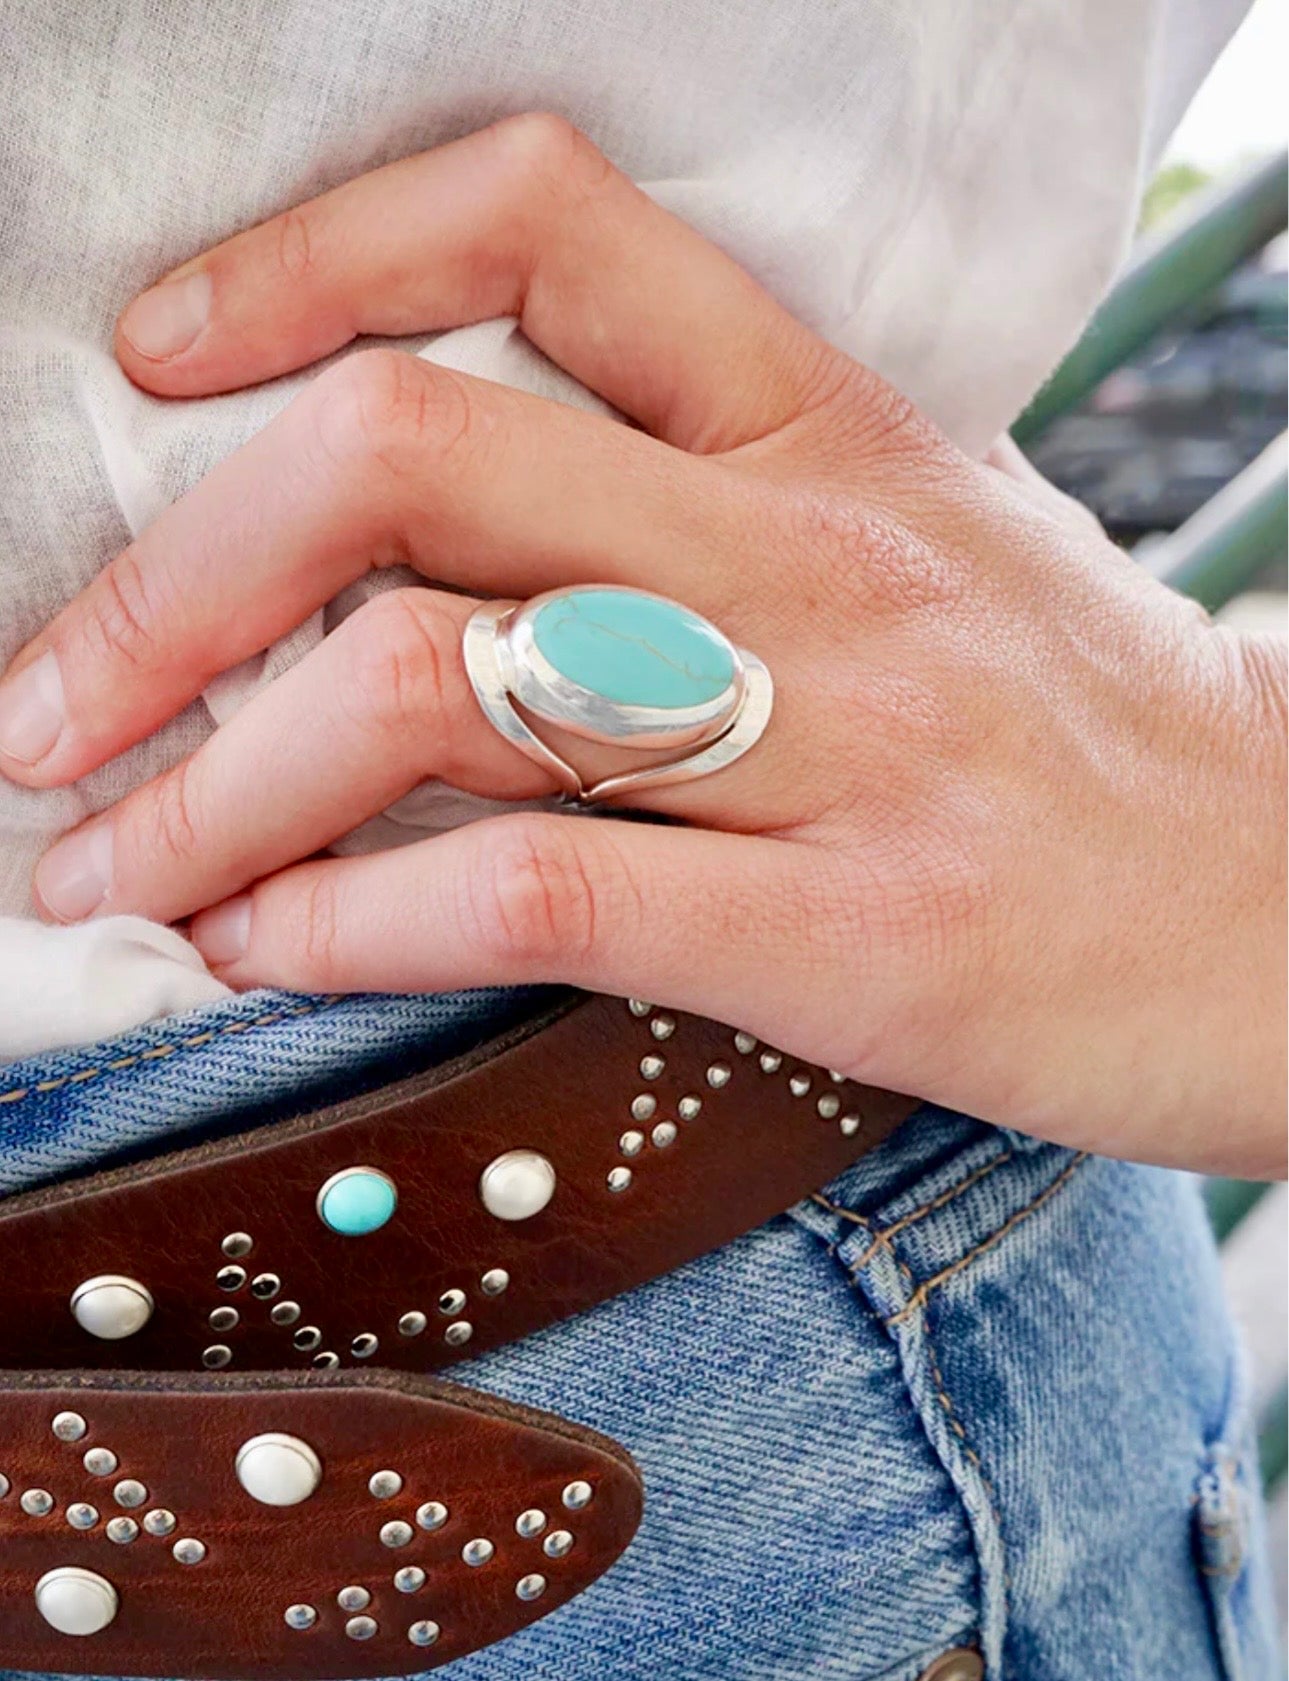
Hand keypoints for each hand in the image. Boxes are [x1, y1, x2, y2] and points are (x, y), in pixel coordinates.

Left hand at [0, 116, 1282, 1175]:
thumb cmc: (1077, 735)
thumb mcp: (910, 547)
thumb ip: (695, 519)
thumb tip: (433, 575)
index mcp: (818, 423)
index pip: (536, 222)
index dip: (309, 259)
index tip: (166, 362)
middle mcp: (809, 541)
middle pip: (410, 453)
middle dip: (168, 585)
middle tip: (48, 711)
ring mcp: (836, 730)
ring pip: (439, 678)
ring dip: (211, 782)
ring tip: (116, 869)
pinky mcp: (855, 926)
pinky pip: (538, 881)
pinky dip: (350, 914)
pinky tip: (269, 949)